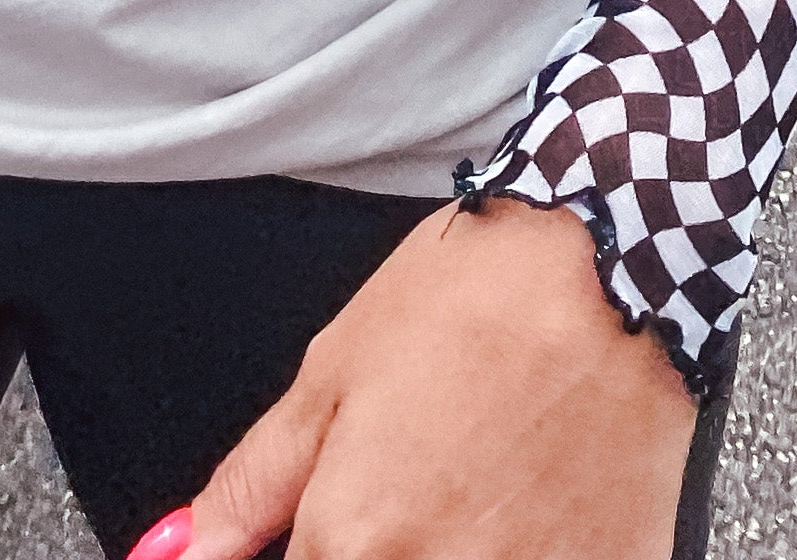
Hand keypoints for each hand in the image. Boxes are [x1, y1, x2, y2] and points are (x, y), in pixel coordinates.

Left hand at [168, 200, 695, 559]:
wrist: (617, 265)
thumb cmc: (475, 300)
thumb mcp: (332, 375)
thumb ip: (250, 487)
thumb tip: (179, 552)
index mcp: (354, 543)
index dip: (307, 551)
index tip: (331, 520)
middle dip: (372, 546)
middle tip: (405, 487)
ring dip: (441, 547)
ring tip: (468, 481)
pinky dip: (514, 552)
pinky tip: (520, 502)